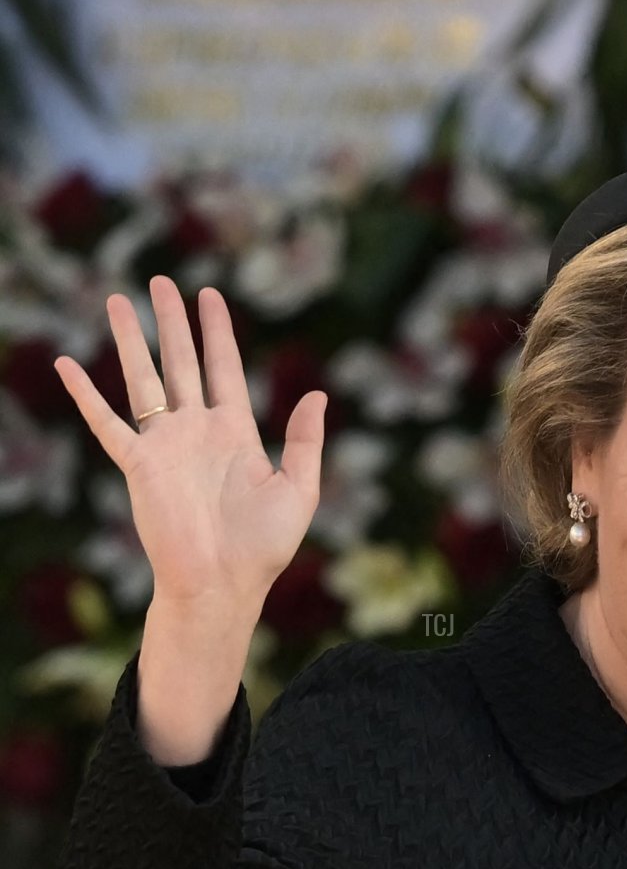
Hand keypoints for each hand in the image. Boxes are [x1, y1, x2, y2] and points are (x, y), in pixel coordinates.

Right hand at [54, 274, 326, 614]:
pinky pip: (107, 424)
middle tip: (163, 283)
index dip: (217, 332)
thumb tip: (317, 395)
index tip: (210, 296)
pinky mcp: (139, 466)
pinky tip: (66, 367)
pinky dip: (86, 396)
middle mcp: (198, 432)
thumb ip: (305, 442)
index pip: (224, 369)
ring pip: (144, 379)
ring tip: (120, 300)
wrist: (222, 585)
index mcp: (236, 434)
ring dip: (131, 340)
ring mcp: (166, 446)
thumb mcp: (299, 491)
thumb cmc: (263, 549)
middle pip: (182, 362)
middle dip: (173, 322)